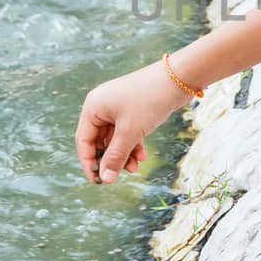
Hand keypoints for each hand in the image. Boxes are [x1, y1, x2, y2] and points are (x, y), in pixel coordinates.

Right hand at [75, 60, 195, 184]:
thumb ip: (116, 156)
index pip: (83, 140)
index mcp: (93, 107)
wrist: (176, 78)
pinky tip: (143, 155)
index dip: (89, 162)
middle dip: (111, 158)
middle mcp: (102, 106)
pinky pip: (127, 131)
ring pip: (115, 138)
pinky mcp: (133, 109)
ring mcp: (118, 107)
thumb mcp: (130, 133)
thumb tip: (105, 179)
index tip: (96, 181)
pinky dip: (133, 144)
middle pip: (100, 140)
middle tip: (121, 174)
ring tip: (136, 167)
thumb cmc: (148, 101)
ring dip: (124, 154)